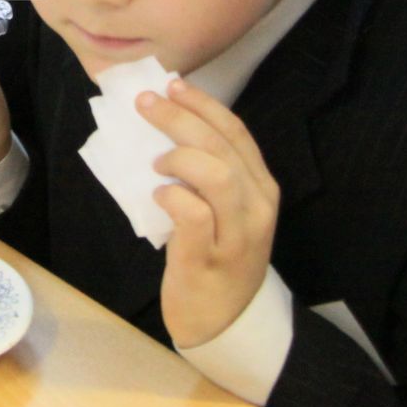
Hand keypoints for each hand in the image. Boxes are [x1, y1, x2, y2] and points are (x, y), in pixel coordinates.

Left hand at [136, 79, 279, 349]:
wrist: (224, 321)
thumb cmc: (213, 256)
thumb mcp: (221, 210)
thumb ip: (205, 174)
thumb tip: (163, 130)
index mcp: (260, 188)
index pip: (236, 133)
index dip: (203, 104)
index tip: (172, 84)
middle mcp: (256, 207)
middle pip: (222, 147)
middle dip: (180, 117)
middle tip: (145, 103)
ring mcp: (237, 234)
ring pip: (217, 176)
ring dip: (179, 157)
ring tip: (156, 162)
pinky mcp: (210, 258)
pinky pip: (194, 214)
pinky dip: (173, 196)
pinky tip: (158, 194)